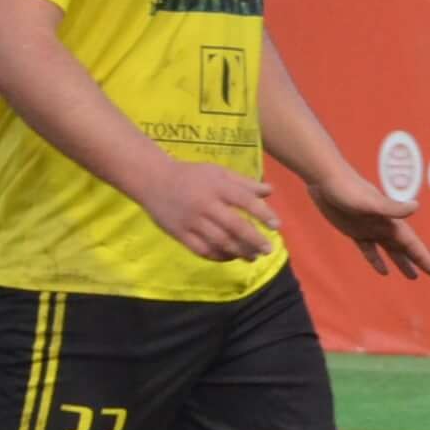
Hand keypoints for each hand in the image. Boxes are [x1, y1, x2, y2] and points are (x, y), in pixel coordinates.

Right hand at [145, 162, 282, 262]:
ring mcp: (191, 221)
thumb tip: (270, 191)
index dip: (263, 214)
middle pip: (234, 226)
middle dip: (254, 240)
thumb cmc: (191, 176)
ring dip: (239, 252)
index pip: (245, 201)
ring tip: (253, 256)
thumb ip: (244, 183)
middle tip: (268, 250)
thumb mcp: (218, 172)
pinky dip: (218, 256)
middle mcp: (205, 205)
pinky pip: (202, 250)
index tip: (276, 226)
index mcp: (217, 187)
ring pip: (219, 241)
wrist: (153, 180)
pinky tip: (231, 257)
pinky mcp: (179, 234)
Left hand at [306, 167, 429, 280]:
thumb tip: (415, 206)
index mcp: (390, 221)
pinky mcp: (354, 230)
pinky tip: (383, 271)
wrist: (326, 178)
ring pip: (390, 249)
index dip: (423, 258)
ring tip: (412, 276)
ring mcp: (369, 228)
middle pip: (404, 248)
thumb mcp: (370, 202)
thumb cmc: (348, 189)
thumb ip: (392, 207)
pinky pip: (369, 249)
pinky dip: (376, 260)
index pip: (411, 244)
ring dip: (401, 261)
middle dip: (418, 260)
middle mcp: (383, 225)